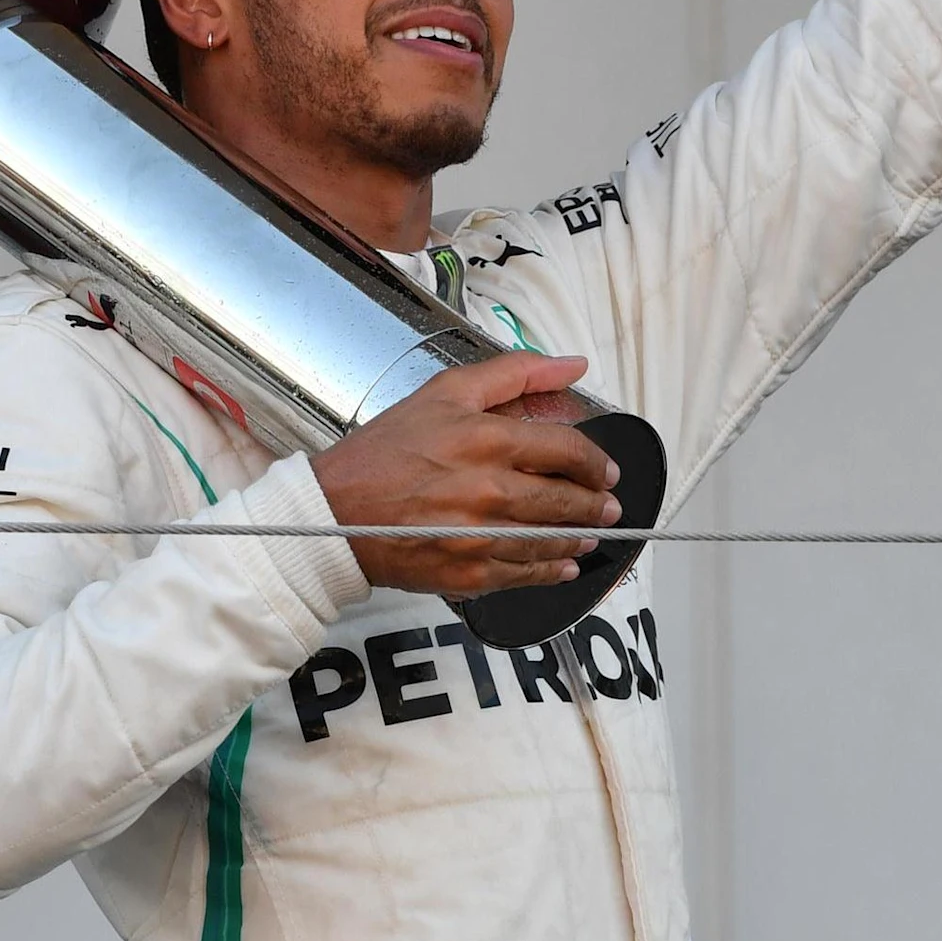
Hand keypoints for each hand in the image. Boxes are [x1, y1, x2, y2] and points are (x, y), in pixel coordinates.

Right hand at [313, 352, 620, 597]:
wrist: (333, 511)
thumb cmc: (383, 452)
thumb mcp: (445, 392)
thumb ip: (514, 374)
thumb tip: (572, 365)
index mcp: (487, 440)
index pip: (567, 451)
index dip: (594, 461)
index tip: (603, 469)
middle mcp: (490, 490)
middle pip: (567, 500)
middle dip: (596, 504)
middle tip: (608, 504)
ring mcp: (481, 536)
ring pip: (552, 541)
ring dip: (579, 538)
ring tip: (589, 534)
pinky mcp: (468, 573)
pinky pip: (525, 575)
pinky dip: (550, 572)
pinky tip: (561, 566)